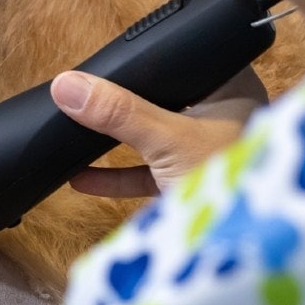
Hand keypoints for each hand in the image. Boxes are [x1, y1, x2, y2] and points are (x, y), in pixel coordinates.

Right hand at [50, 66, 267, 195]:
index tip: (107, 59)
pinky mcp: (185, 183)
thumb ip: (118, 112)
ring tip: (75, 130)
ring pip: (150, 137)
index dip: (147, 58)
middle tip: (84, 94)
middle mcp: (219, 115)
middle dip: (121, 102)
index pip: (185, 59)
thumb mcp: (167, 139)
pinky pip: (144, 172)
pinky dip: (114, 175)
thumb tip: (66, 86)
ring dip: (113, 140)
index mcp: (231, 89)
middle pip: (161, 99)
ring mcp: (201, 152)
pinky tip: (80, 177)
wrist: (238, 247)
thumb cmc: (226, 180)